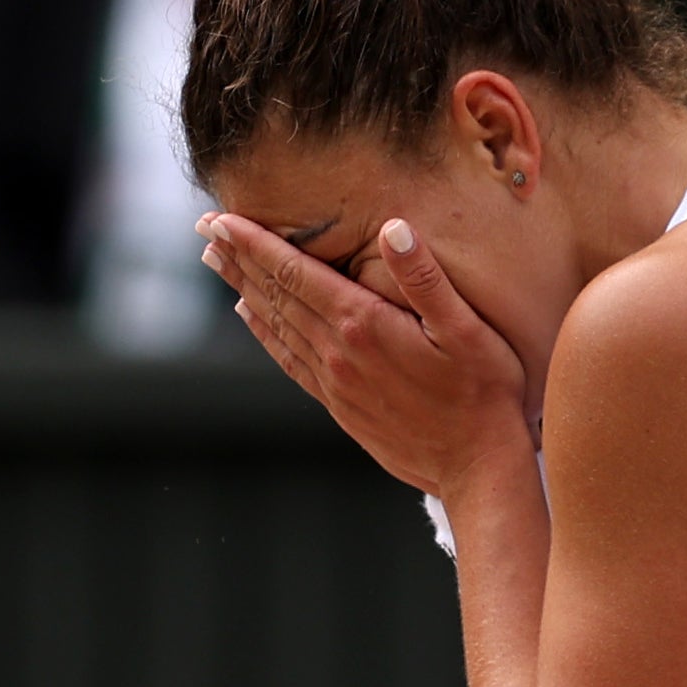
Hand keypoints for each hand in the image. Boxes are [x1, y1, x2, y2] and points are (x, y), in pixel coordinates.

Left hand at [201, 211, 530, 498]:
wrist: (476, 468)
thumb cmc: (483, 393)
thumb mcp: (467, 329)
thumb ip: (424, 278)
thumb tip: (392, 228)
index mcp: (364, 325)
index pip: (295, 274)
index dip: (256, 244)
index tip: (221, 219)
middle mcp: (338, 353)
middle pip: (275, 295)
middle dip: (238, 258)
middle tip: (203, 228)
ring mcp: (335, 382)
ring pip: (275, 325)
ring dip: (243, 288)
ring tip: (216, 261)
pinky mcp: (339, 404)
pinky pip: (288, 359)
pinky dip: (263, 332)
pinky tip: (250, 315)